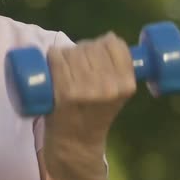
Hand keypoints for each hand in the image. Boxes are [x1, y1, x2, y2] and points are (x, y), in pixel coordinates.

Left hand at [43, 32, 136, 174]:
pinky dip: (53, 56)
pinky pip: (57, 58)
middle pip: (91, 46)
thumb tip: (108, 38)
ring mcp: (86, 90)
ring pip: (73, 51)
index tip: (96, 53)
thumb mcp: (117, 91)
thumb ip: (118, 68)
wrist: (75, 142)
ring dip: (66, 53)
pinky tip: (53, 61)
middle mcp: (108, 87)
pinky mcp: (64, 93)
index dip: (102, 44)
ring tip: (65, 67)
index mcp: (126, 84)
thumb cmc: (93, 112)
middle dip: (82, 49)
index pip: (114, 44)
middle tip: (76, 64)